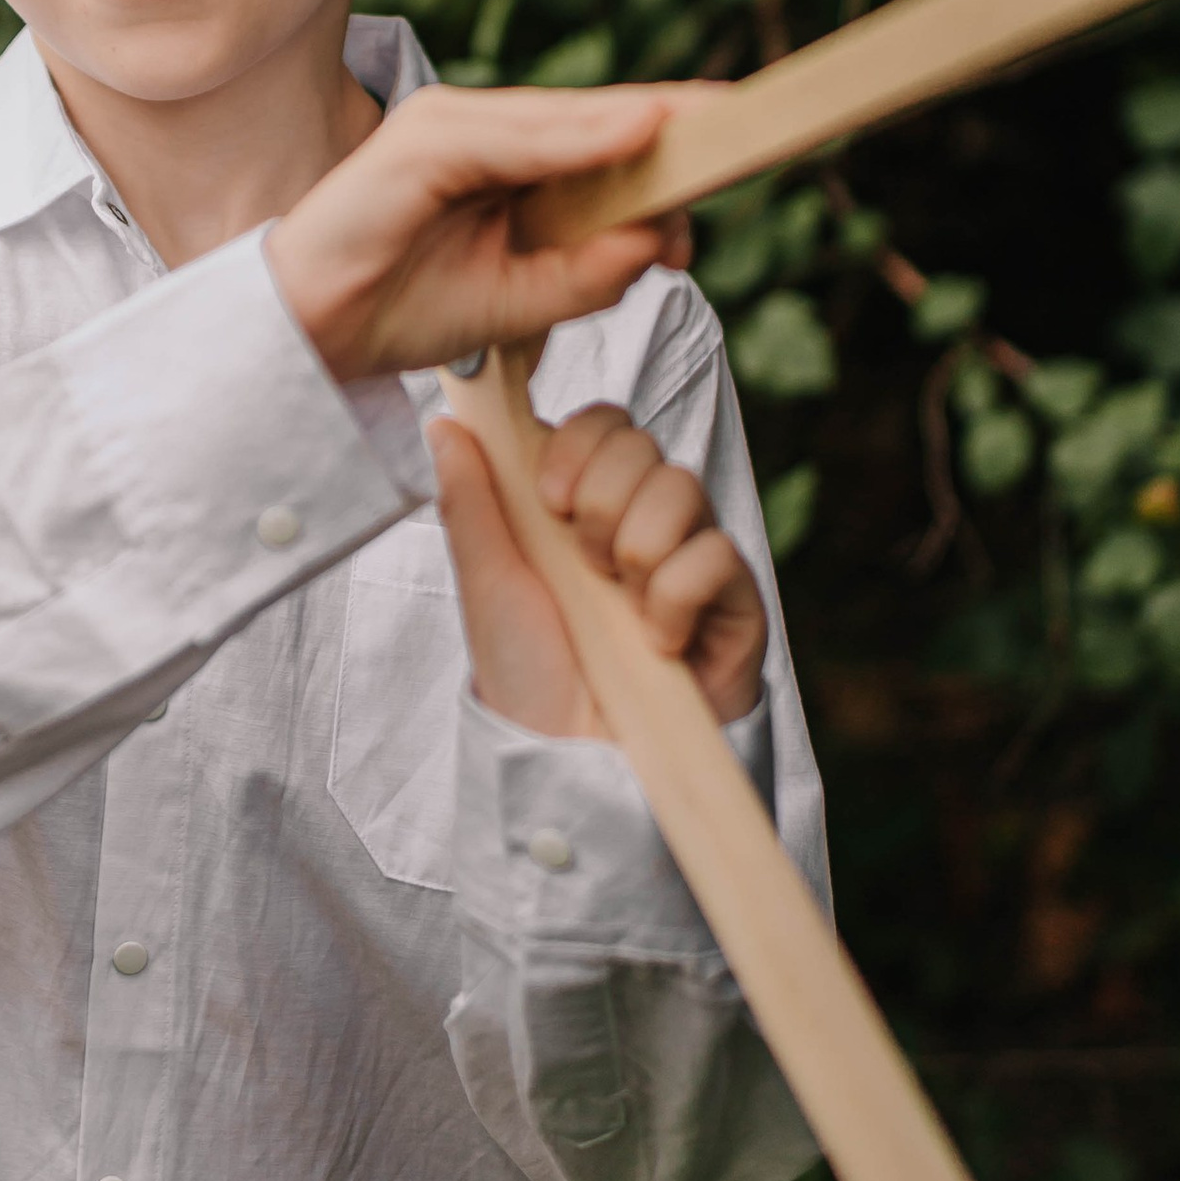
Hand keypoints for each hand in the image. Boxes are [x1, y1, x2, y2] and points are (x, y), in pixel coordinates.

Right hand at [265, 81, 713, 385]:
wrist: (309, 334)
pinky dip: (580, 135)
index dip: (673, 138)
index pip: (602, 143)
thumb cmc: (404, 310)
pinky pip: (515, 134)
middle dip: (675, 122)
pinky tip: (639, 134)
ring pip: (564, 119)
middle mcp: (480, 130)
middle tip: (758, 120)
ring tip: (719, 121)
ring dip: (641, 121)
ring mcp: (448, 124)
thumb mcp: (521, 303)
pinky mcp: (423, 139)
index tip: (747, 136)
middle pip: (594, 120)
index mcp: (506, 166)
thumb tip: (665, 237)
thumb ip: (589, 271)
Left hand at [429, 403, 767, 736]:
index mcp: (582, 506)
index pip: (605, 423)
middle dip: (604, 499)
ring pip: (685, 486)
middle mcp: (640, 520)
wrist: (572, 757)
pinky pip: (720, 554)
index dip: (581, 442)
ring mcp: (689, 557)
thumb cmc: (527, 673)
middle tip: (584, 561)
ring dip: (638, 544)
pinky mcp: (733, 603)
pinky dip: (676, 595)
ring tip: (618, 602)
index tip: (551, 496)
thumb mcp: (487, 581)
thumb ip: (470, 499)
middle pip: (644, 443)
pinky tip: (656, 638)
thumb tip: (446, 423)